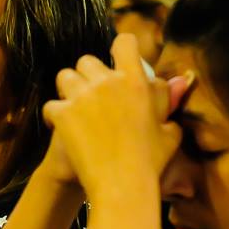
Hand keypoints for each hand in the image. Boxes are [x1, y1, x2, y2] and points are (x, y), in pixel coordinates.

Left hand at [42, 34, 183, 198]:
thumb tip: (177, 86)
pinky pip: (51, 105)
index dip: (121, 46)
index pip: (125, 43)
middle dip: (88, 75)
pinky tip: (62, 128)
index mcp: (135, 81)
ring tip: (74, 109)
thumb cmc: (151, 163)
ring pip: (65, 76)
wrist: (122, 185)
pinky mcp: (63, 114)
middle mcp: (107, 82)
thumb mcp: (170, 133)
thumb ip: (169, 105)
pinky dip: (55, 116)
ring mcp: (82, 96)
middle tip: (92, 96)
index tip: (118, 57)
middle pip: (87, 60)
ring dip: (68, 89)